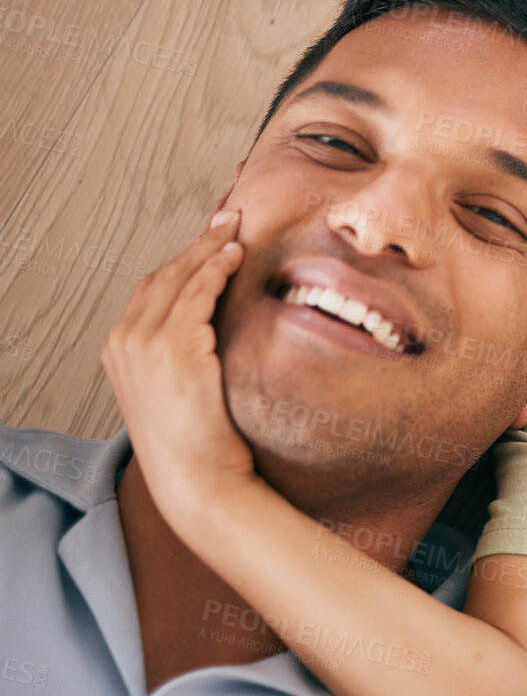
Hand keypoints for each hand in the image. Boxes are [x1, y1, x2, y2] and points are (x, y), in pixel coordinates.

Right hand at [102, 209, 253, 526]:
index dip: (183, 260)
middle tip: (228, 217)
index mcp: (120, 351)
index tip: (211, 238)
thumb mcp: (181, 389)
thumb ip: (184, 354)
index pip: (150, 290)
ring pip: (179, 277)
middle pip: (161, 275)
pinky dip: (217, 269)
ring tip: (237, 227)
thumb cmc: (197, 443)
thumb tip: (210, 328)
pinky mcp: (172, 346)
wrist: (196, 478)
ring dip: (210, 248)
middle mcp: (123, 341)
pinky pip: (197, 293)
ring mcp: (144, 342)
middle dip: (196, 243)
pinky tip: (237, 256)